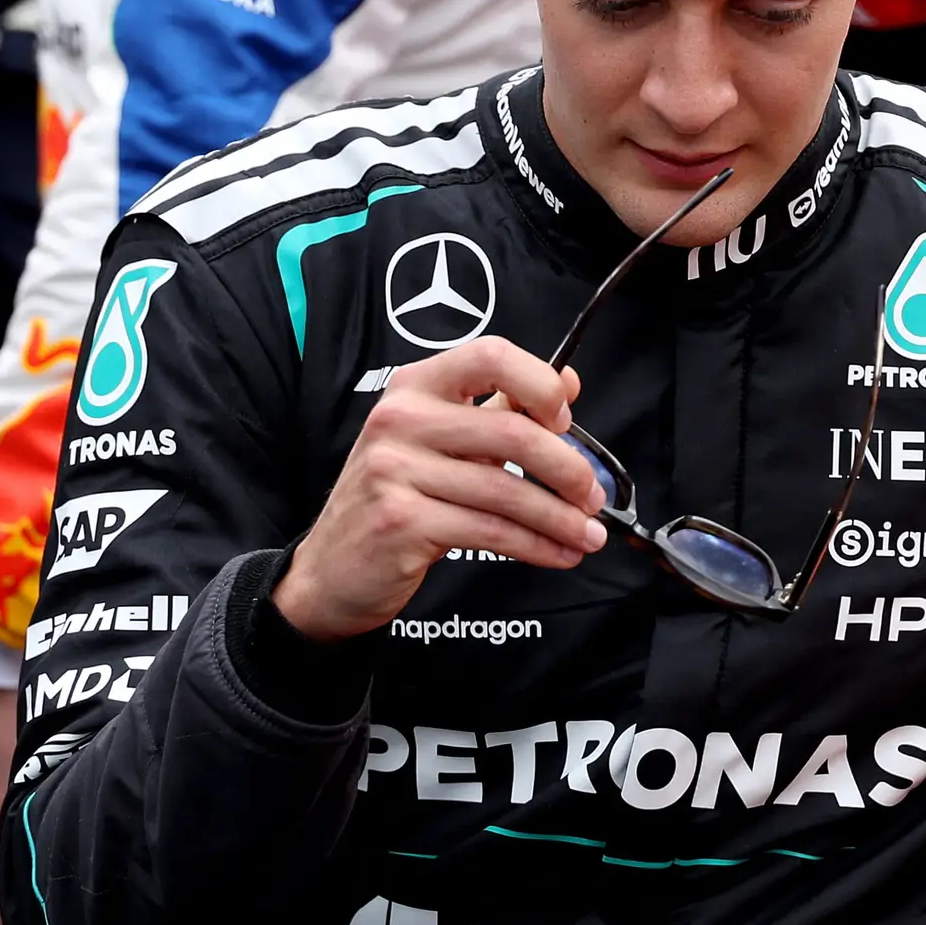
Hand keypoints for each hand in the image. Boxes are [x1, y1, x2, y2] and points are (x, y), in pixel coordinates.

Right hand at [272, 339, 604, 643]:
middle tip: (592, 495)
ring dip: (560, 518)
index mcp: (414, 387)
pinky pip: (491, 531)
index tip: (566, 421)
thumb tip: (568, 380)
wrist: (333, 567)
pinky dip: (537, 546)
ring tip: (588, 534)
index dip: (540, 386)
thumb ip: (499, 408)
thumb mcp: (438, 442)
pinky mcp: (402, 521)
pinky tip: (559, 553)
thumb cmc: (394, 498)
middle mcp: (399, 419)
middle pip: (511, 432)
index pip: (491, 356)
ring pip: (507, 491)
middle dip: (568, 468)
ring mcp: (395, 470)